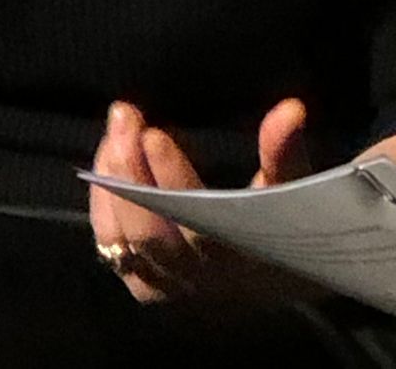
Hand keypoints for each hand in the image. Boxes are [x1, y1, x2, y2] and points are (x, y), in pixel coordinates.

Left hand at [86, 97, 316, 302]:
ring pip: (124, 239)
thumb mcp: (292, 189)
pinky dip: (103, 206)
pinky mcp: (145, 285)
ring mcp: (166, 285)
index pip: (198, 222)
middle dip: (130, 172)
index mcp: (237, 257)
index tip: (154, 135)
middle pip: (149, 232)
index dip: (173, 179)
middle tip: (125, 118)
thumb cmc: (285, 224)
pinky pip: (111, 247)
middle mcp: (196, 278)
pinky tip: (105, 165)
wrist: (275, 280)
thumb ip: (284, 153)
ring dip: (112, 183)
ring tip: (114, 133)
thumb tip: (289, 110)